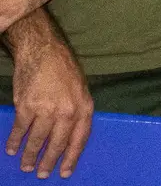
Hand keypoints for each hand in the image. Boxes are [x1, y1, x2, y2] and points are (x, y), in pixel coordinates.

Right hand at [6, 29, 92, 178]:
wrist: (44, 51)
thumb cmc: (64, 69)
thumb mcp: (81, 90)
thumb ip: (77, 112)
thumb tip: (70, 136)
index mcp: (84, 107)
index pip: (79, 139)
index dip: (71, 158)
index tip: (64, 172)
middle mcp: (67, 111)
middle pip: (57, 144)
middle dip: (48, 162)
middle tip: (41, 174)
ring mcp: (46, 110)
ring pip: (37, 140)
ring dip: (30, 155)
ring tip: (26, 166)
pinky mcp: (26, 106)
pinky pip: (20, 130)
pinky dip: (15, 141)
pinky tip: (12, 149)